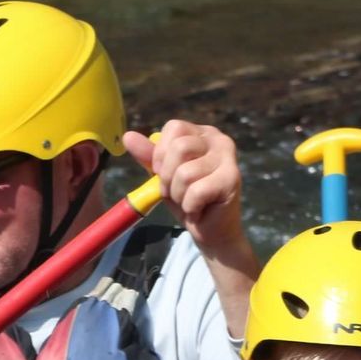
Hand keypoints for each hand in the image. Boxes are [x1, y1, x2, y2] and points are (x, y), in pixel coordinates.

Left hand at [125, 119, 246, 259]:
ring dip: (179, 195)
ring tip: (190, 202)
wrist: (210, 231)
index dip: (161, 154)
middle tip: (177, 193)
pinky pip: (196, 192)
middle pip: (179, 148)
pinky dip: (190, 207)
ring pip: (185, 173)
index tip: (166, 174)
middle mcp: (219, 140)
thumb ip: (149, 156)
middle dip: (168, 178)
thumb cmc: (188, 200)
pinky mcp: (232, 179)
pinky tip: (199, 210)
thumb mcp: (164, 176)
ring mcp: (228, 158)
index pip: (174, 128)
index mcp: (202, 133)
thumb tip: (128, 137)